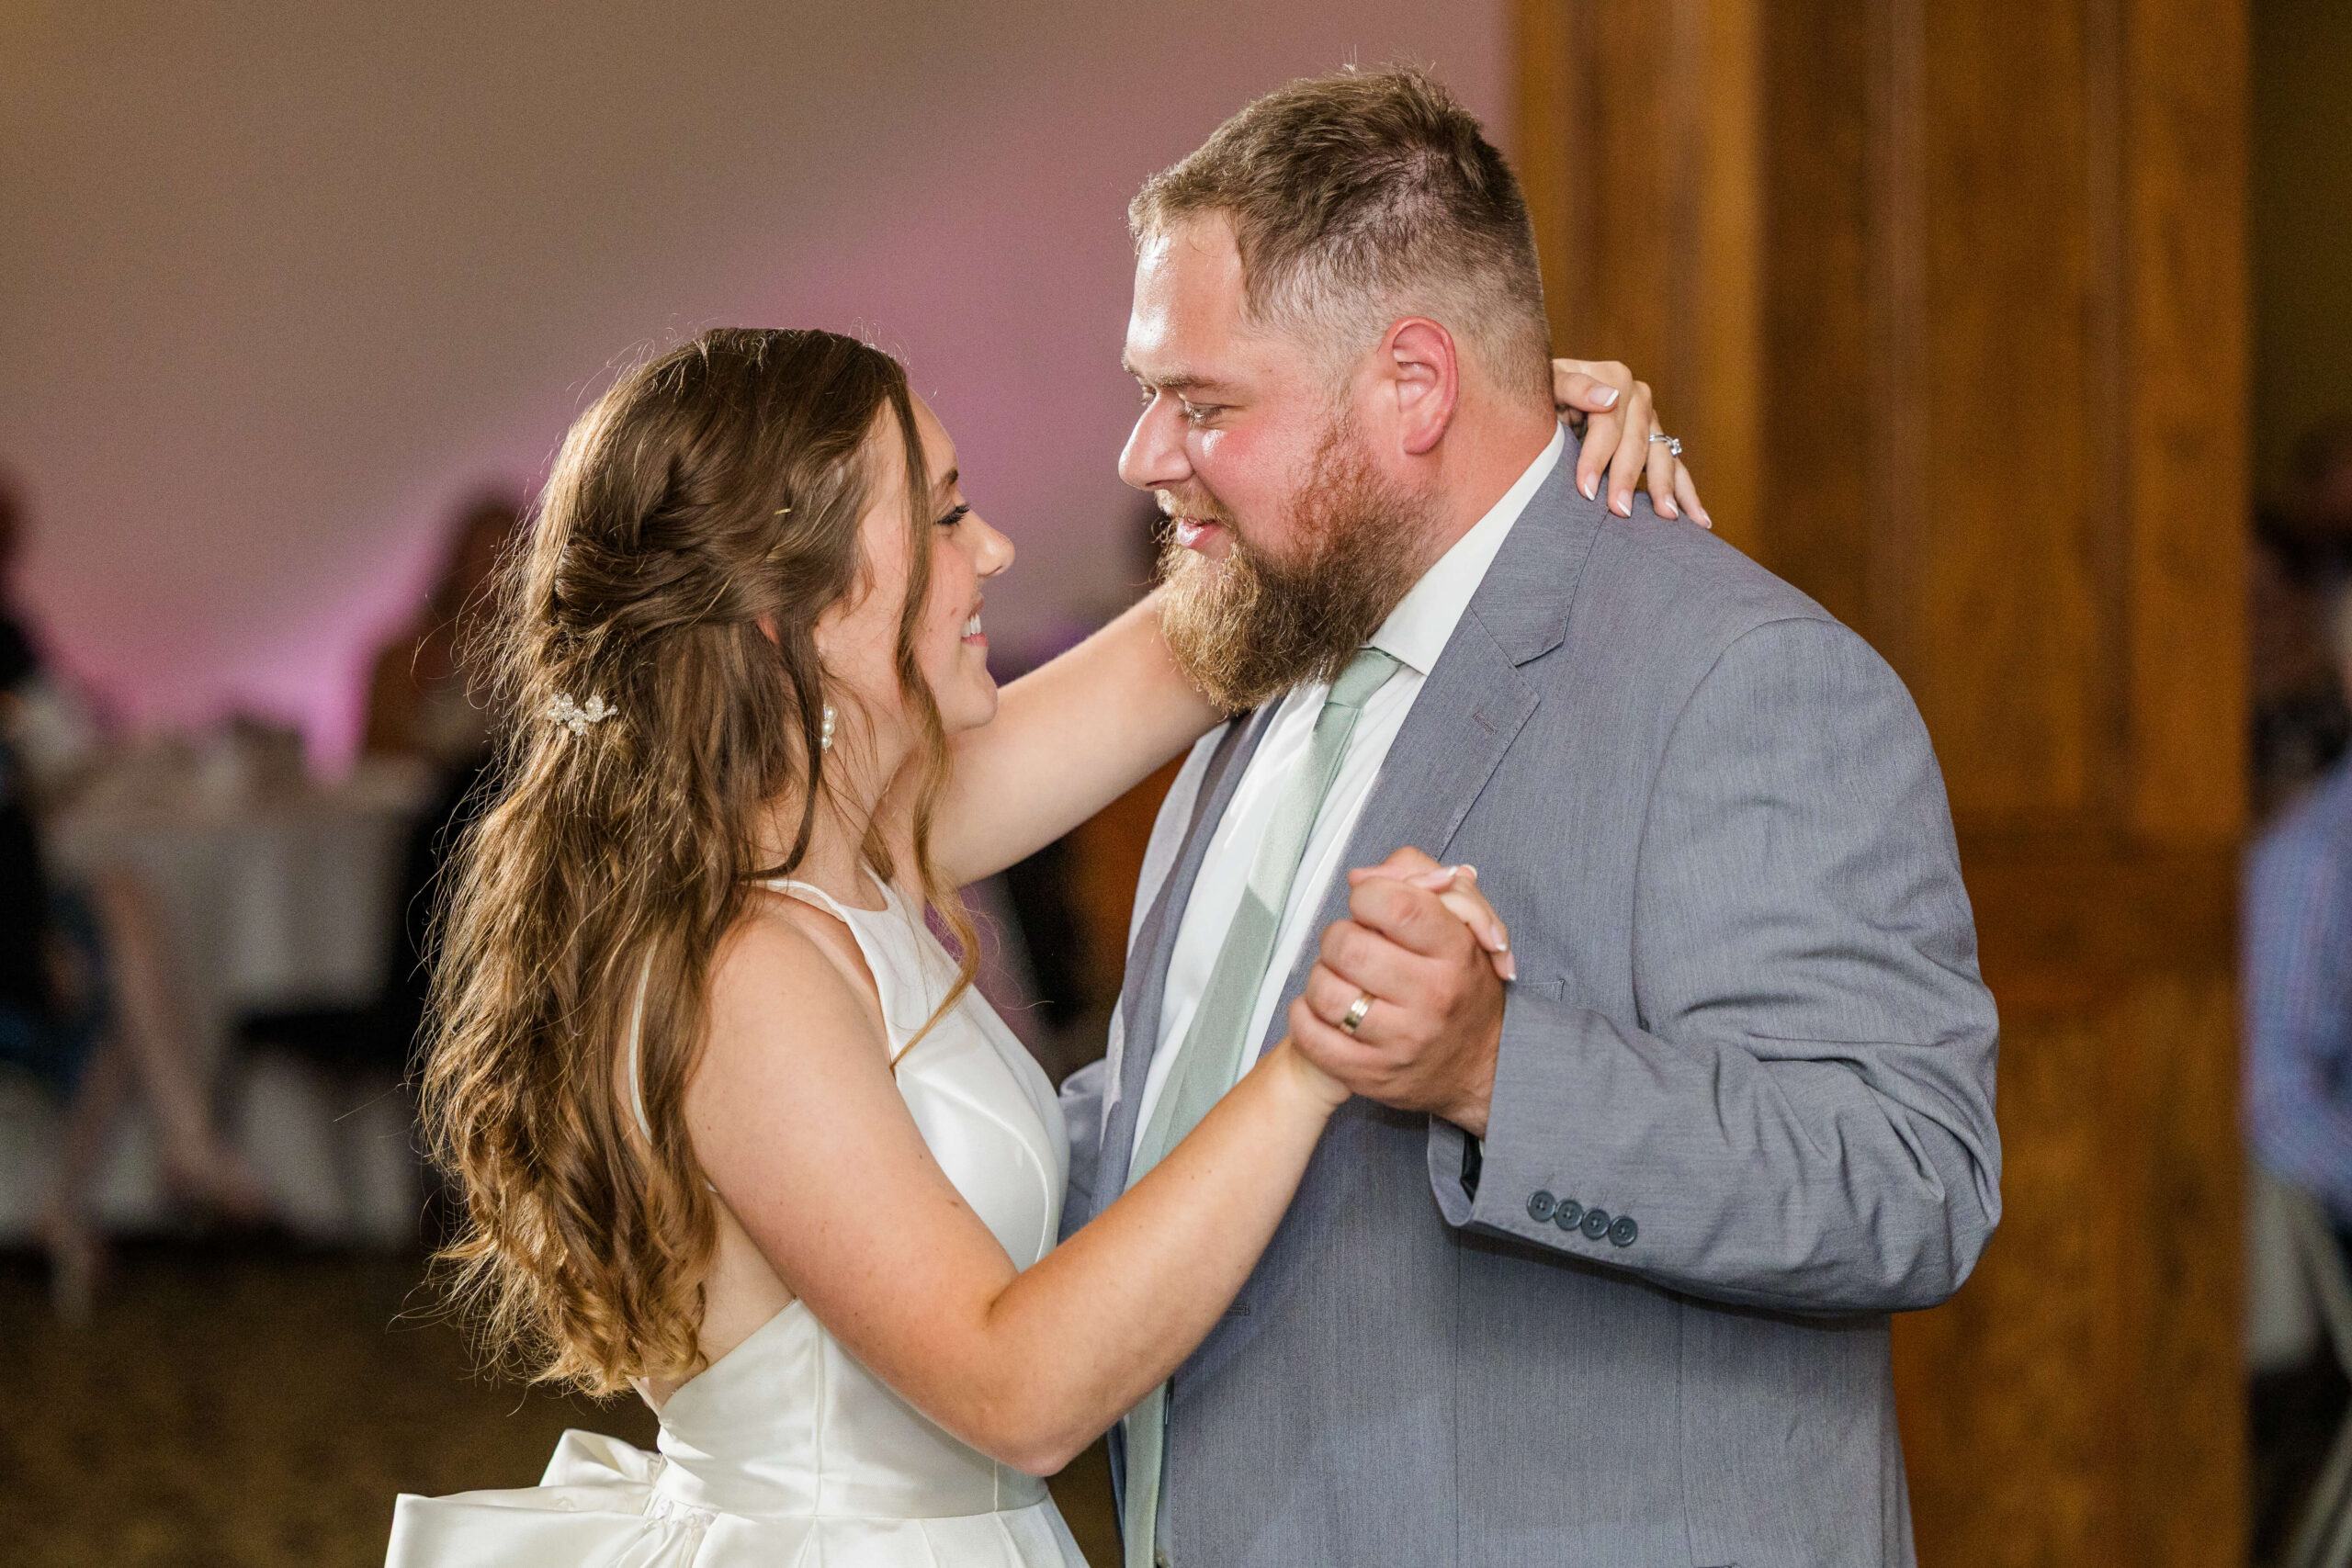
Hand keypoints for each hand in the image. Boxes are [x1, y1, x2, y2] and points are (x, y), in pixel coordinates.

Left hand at [1287, 846, 1508, 1136]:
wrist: (1480, 1064)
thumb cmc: (1461, 982)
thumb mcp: (1460, 919)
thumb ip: (1417, 877)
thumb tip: (1360, 878)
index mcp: (1456, 953)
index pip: (1396, 905)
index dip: (1369, 894)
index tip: (1370, 903)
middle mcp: (1432, 999)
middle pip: (1348, 946)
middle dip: (1340, 936)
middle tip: (1355, 945)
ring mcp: (1400, 1041)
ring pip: (1324, 992)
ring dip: (1322, 976)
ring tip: (1343, 979)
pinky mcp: (1371, 1074)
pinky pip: (1310, 1037)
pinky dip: (1305, 1015)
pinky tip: (1326, 1008)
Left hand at [1551, 358, 1709, 526]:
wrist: (1551, 394)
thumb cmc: (1545, 392)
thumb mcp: (1549, 383)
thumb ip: (1574, 386)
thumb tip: (1610, 399)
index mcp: (1615, 379)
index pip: (1608, 424)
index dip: (1596, 458)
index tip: (1585, 491)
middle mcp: (1638, 398)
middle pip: (1636, 442)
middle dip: (1626, 479)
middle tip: (1619, 511)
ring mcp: (1650, 421)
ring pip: (1661, 456)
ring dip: (1665, 488)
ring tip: (1668, 516)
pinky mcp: (1656, 442)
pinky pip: (1675, 468)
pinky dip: (1687, 494)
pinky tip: (1699, 521)